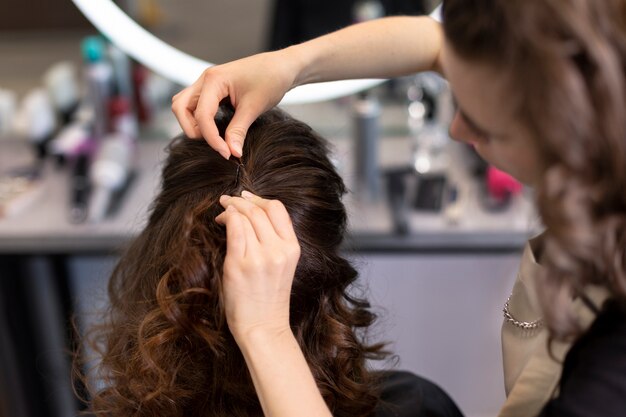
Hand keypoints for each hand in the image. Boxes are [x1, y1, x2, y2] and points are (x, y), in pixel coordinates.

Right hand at [171, 50, 297, 158]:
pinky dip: (200, 119)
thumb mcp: (254, 107)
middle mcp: (206, 79)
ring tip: (215, 136)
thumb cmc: (271, 79)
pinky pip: (195, 105)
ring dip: (193, 124)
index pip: (201, 115)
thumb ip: (238, 131)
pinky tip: (218, 129)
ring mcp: (207, 83)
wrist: (283, 67)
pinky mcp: (213, 89)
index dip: (211, 138)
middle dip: (193, 129)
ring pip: (184, 105)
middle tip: (216, 143)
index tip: (227, 154)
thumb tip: (232, 153)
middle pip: (181, 108)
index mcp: (214, 79)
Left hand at [214, 191, 299, 342]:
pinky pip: (234, 230)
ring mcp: (260, 257)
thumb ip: (274, 241)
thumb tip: (252, 214)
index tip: (247, 197)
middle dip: (242, 201)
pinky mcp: (240, 265)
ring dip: (232, 208)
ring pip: (245, 217)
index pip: (278, 210)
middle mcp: (279, 250)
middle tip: (228, 200)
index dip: (260, 199)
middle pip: (259, 211)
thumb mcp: (283, 265)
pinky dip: (227, 219)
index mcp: (292, 249)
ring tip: (223, 210)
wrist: (263, 326)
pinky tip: (221, 221)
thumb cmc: (269, 297)